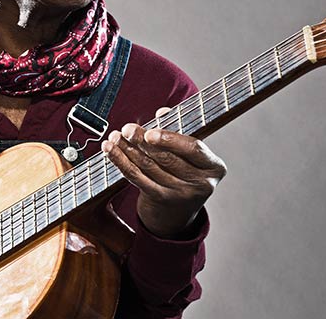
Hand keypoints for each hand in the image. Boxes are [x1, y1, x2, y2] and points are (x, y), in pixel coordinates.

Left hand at [102, 107, 227, 238]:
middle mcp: (201, 184)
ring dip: (128, 149)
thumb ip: (178, 129)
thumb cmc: (186, 171)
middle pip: (168, 158)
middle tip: (127, 129)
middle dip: (143, 141)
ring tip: (115, 136)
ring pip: (149, 167)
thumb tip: (163, 112)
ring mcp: (181, 194)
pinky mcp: (160, 200)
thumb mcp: (190, 153)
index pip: (193, 148)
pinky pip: (136, 177)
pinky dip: (121, 161)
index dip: (170, 139)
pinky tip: (111, 150)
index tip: (150, 132)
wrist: (178, 213)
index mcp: (214, 167)